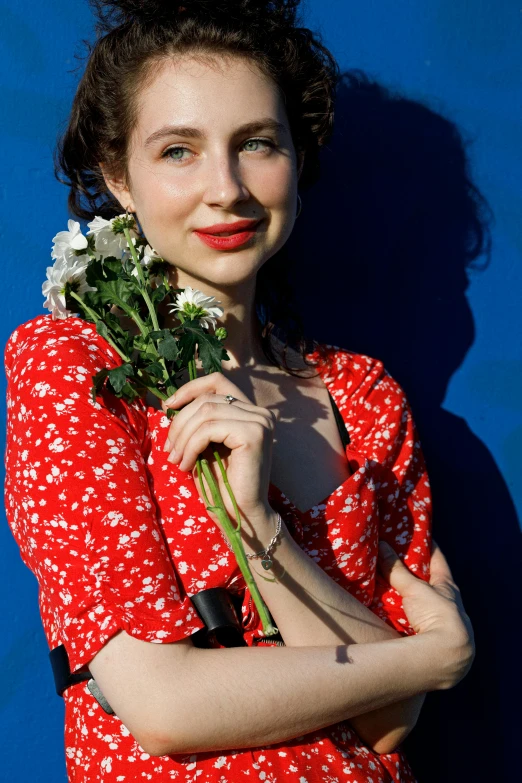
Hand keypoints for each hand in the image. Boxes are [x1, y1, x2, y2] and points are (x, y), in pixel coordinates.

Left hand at [162, 372, 275, 531]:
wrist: (240, 516)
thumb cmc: (221, 485)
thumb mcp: (205, 446)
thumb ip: (197, 422)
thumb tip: (171, 404)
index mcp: (250, 411)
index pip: (218, 381)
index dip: (189, 389)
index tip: (167, 406)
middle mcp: (260, 412)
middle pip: (207, 399)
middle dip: (180, 423)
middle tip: (169, 450)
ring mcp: (260, 421)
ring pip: (206, 412)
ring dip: (183, 437)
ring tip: (176, 460)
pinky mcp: (254, 434)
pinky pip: (209, 428)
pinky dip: (191, 445)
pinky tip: (186, 464)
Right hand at [378, 539, 474, 690]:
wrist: (444, 655)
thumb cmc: (436, 615)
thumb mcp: (415, 589)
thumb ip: (397, 570)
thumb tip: (383, 544)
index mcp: (448, 587)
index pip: (438, 559)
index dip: (427, 545)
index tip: (416, 534)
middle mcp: (447, 602)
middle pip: (429, 581)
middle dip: (412, 571)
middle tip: (393, 558)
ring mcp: (439, 621)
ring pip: (421, 601)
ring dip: (407, 595)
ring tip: (385, 584)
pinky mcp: (430, 637)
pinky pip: (414, 619)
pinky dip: (402, 613)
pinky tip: (387, 612)